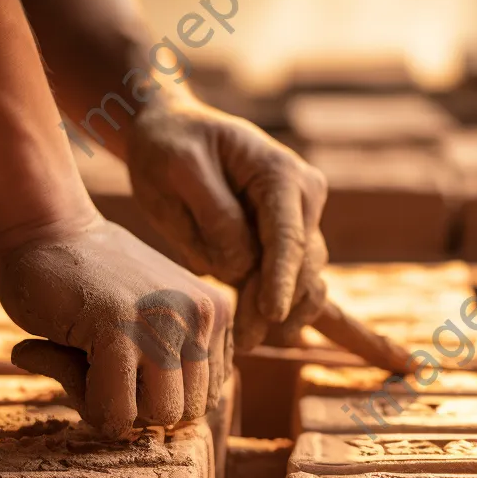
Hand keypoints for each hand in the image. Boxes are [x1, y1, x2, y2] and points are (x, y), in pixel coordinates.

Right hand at [0, 214, 232, 438]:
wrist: (45, 226)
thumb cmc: (87, 279)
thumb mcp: (143, 324)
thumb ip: (160, 369)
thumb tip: (151, 427)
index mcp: (215, 315)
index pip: (206, 397)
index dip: (158, 396)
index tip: (121, 365)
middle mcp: (203, 316)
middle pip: (188, 413)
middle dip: (140, 407)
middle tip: (98, 370)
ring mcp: (168, 321)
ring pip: (159, 417)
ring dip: (115, 407)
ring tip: (84, 366)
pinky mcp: (122, 330)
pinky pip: (115, 413)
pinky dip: (83, 403)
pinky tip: (58, 357)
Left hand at [124, 93, 328, 350]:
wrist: (171, 135)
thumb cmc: (171, 146)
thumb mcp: (179, 167)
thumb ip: (213, 213)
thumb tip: (242, 265)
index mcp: (282, 173)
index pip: (288, 235)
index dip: (281, 279)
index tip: (271, 315)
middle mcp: (302, 198)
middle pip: (304, 265)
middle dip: (276, 306)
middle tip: (240, 343)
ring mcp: (297, 222)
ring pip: (304, 281)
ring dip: (280, 314)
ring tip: (242, 342)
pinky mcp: (282, 245)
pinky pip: (292, 284)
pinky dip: (278, 310)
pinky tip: (261, 333)